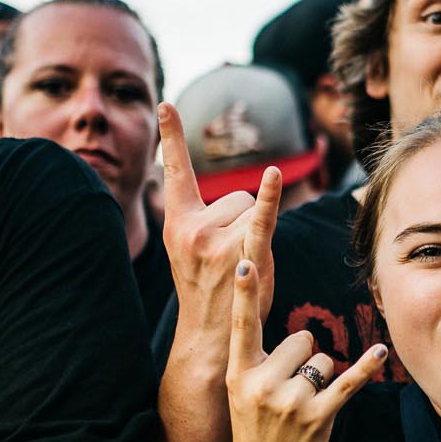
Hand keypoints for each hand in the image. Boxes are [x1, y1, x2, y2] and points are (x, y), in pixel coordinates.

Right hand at [159, 103, 280, 347]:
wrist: (210, 337)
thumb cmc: (209, 291)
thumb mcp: (192, 252)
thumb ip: (205, 220)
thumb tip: (244, 196)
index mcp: (177, 223)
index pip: (174, 172)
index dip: (171, 137)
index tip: (166, 104)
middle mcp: (192, 228)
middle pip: (237, 195)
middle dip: (243, 222)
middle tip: (231, 262)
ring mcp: (217, 241)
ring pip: (254, 210)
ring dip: (258, 235)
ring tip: (244, 268)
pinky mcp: (243, 254)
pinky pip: (262, 217)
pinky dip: (272, 196)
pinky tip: (274, 175)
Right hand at [226, 250, 384, 441]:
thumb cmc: (254, 424)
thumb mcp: (240, 389)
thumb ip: (256, 357)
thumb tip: (289, 325)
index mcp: (239, 373)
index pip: (242, 325)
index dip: (244, 293)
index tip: (243, 262)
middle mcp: (263, 384)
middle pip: (301, 340)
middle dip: (302, 359)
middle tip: (286, 393)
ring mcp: (292, 402)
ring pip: (324, 360)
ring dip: (321, 378)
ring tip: (301, 406)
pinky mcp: (319, 416)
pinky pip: (348, 381)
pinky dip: (367, 367)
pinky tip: (381, 352)